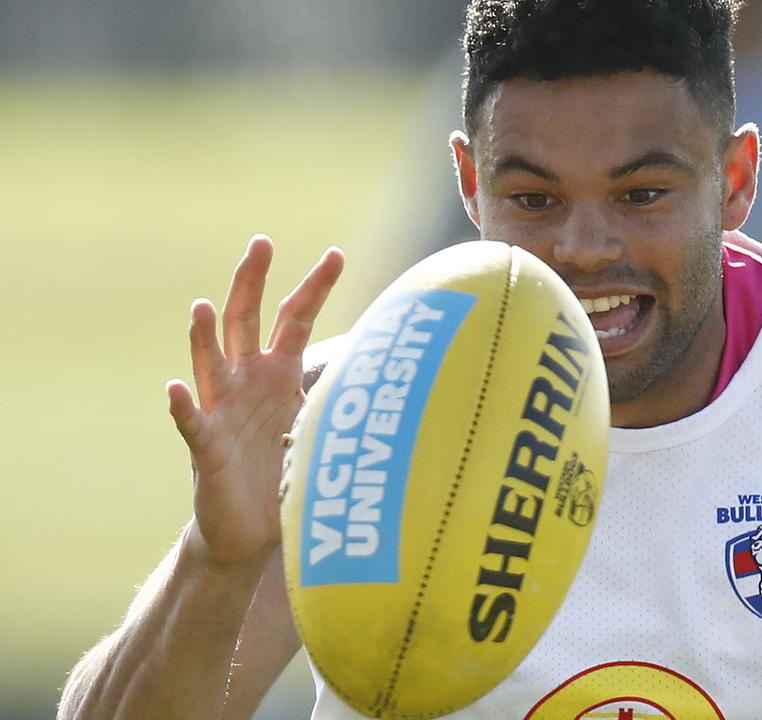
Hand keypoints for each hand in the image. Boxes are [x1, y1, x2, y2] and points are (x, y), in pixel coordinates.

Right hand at [166, 235, 343, 570]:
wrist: (249, 529)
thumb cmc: (283, 473)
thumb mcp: (322, 427)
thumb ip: (346, 399)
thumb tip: (401, 378)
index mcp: (279, 372)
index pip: (296, 318)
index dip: (314, 286)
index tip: (336, 253)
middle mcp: (246, 381)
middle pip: (245, 320)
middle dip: (252, 281)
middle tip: (261, 241)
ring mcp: (221, 410)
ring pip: (210, 363)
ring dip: (204, 336)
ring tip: (201, 306)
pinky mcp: (206, 448)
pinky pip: (191, 423)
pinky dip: (181, 406)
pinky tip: (173, 387)